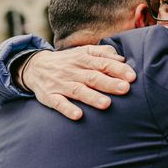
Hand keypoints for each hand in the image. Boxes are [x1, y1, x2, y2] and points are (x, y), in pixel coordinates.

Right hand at [19, 45, 135, 119]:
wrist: (35, 66)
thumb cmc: (68, 61)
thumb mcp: (83, 52)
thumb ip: (102, 53)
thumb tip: (122, 59)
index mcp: (83, 58)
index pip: (103, 63)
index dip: (118, 70)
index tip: (132, 77)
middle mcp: (73, 70)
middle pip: (93, 77)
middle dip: (109, 83)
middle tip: (125, 89)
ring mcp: (61, 84)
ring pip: (78, 90)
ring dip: (92, 97)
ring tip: (106, 104)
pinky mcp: (50, 96)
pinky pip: (58, 103)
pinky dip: (68, 109)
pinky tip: (78, 115)